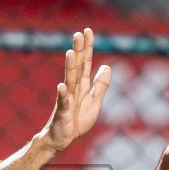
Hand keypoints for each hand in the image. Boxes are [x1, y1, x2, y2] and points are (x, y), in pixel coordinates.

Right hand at [40, 28, 111, 152]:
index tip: (88, 31)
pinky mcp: (62, 112)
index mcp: (82, 85)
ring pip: (69, 80)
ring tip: (69, 52)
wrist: (62, 139)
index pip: (85, 62)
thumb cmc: (77, 120)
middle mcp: (73, 88)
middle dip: (78, 51)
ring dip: (69, 66)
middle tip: (78, 33)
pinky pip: (63, 103)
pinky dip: (62, 95)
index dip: (88, 47)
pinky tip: (61, 86)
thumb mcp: (95, 102)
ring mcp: (66, 99)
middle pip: (76, 66)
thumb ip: (101, 85)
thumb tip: (107, 67)